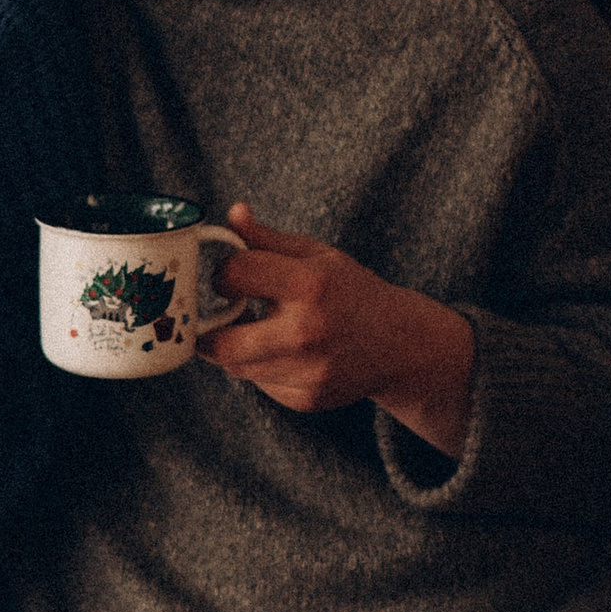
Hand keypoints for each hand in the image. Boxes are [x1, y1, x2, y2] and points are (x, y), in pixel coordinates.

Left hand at [198, 200, 476, 459]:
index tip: (232, 276)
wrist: (400, 344)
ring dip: (237, 347)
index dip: (225, 273)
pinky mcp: (306, 398)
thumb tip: (233, 213)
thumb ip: (267, 239)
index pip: (234, 275)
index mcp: (309, 285)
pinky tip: (288, 353)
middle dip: (209, 330)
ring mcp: (307, 372)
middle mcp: (306, 333)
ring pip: (237, 366)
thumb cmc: (350, 291)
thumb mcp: (316, 255)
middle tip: (221, 316)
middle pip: (221, 344)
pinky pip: (261, 384)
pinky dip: (263, 368)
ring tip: (259, 328)